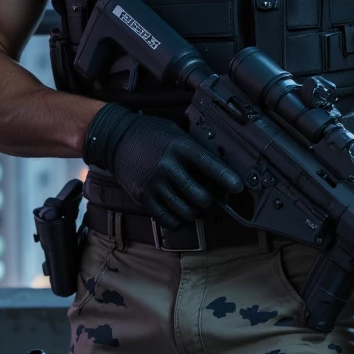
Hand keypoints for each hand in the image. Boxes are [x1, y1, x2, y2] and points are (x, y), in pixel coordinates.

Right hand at [83, 104, 242, 228]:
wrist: (115, 138)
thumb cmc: (150, 134)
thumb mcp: (175, 133)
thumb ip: (193, 149)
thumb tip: (218, 167)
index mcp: (180, 147)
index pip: (209, 164)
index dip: (226, 178)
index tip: (238, 187)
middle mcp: (168, 166)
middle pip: (199, 196)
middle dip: (209, 201)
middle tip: (208, 199)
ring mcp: (154, 183)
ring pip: (185, 211)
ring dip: (194, 212)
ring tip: (193, 206)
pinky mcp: (143, 196)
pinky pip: (166, 219)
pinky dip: (177, 221)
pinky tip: (178, 213)